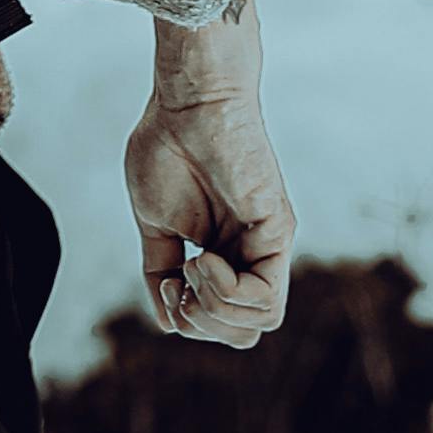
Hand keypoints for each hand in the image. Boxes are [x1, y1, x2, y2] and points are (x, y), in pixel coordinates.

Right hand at [121, 0, 293, 352]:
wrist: (188, 100)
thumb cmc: (169, 145)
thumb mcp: (154, 223)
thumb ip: (160, 269)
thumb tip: (167, 321)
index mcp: (227, 254)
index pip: (225, 321)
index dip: (190, 320)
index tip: (165, 284)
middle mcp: (254, 255)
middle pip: (245, 331)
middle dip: (203, 324)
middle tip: (177, 284)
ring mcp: (269, 245)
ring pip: (260, 322)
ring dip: (213, 309)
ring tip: (190, 266)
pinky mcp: (278, 230)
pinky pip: (267, 295)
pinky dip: (227, 291)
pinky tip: (201, 257)